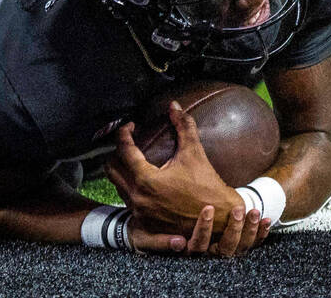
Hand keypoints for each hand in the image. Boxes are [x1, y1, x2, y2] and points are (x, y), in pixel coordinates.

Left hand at [108, 103, 272, 256]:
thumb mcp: (194, 153)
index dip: (124, 133)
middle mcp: (138, 198)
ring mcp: (140, 213)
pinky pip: (127, 201)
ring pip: (118, 186)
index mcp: (146, 180)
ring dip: (123, 171)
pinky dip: (130, 188)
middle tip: (130, 143)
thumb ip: (183, 126)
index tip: (131, 126)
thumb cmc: (207, 187)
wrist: (219, 221)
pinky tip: (142, 181)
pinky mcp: (145, 224)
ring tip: (135, 160)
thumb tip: (174, 106)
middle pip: (111, 169)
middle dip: (117, 152)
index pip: (124, 150)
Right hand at [131, 205, 270, 256]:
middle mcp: (205, 255)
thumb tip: (181, 244)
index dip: (206, 231)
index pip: (200, 247)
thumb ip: (158, 243)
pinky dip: (259, 234)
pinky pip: (250, 245)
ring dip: (249, 231)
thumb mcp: (143, 238)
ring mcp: (219, 250)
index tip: (208, 209)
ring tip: (254, 212)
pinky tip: (266, 221)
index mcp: (187, 252)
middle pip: (225, 250)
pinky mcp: (230, 244)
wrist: (149, 231)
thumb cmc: (145, 233)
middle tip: (238, 210)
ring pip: (240, 248)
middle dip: (234, 230)